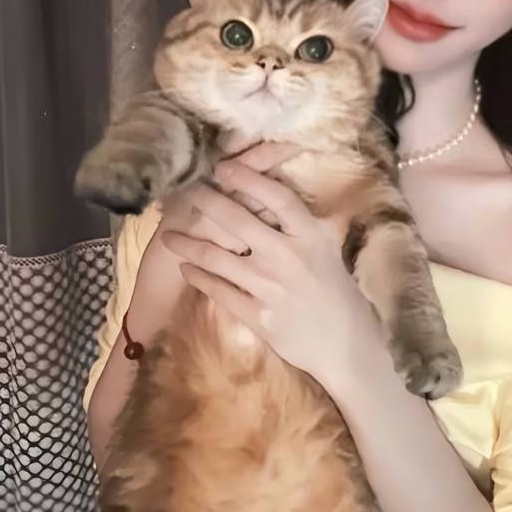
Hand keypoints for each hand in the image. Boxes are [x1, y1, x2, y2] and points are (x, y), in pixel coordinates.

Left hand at [158, 146, 387, 390]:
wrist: (343, 344)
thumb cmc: (337, 291)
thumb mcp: (329, 249)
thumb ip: (306, 222)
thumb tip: (284, 188)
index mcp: (310, 236)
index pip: (276, 197)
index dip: (247, 178)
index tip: (222, 167)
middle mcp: (288, 257)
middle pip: (237, 220)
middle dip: (206, 201)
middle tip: (188, 191)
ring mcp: (270, 288)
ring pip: (216, 257)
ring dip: (187, 243)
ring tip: (168, 235)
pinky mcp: (257, 316)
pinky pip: (218, 290)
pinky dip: (198, 277)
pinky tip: (186, 268)